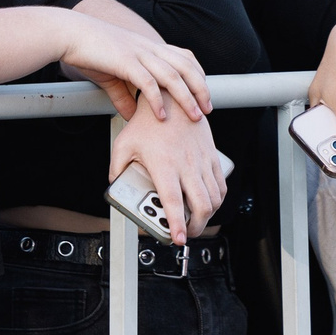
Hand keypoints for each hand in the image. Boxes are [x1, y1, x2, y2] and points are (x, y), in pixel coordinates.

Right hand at [58, 16, 210, 125]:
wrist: (69, 34)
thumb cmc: (90, 52)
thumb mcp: (112, 76)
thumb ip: (124, 96)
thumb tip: (131, 116)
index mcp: (149, 47)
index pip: (184, 57)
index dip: (198, 75)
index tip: (204, 95)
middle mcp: (149, 48)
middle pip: (185, 66)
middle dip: (200, 89)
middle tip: (207, 109)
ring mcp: (138, 54)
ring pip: (172, 75)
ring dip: (186, 97)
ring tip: (194, 115)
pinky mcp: (125, 61)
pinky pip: (147, 82)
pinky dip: (158, 100)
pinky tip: (161, 116)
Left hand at [108, 105, 225, 243]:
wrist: (171, 96)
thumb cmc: (148, 120)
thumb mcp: (124, 144)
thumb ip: (116, 168)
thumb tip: (115, 185)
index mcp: (164, 165)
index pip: (173, 202)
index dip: (177, 224)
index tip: (178, 238)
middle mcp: (186, 165)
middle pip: (201, 206)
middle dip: (196, 227)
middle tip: (187, 233)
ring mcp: (201, 160)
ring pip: (214, 198)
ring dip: (208, 215)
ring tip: (196, 221)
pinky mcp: (211, 155)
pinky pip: (221, 184)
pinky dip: (218, 199)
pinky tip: (209, 202)